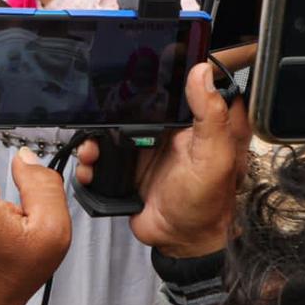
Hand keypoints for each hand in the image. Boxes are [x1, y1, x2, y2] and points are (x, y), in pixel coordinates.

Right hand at [76, 63, 250, 257]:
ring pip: (112, 128)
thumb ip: (210, 115)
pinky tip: (90, 165)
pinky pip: (102, 155)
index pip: (178, 84)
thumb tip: (201, 73)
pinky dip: (90, 159)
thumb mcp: (214, 157)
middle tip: (100, 114)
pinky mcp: (127, 165)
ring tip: (90, 148)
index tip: (137, 62)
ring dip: (95, 136)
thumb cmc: (207, 206)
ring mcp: (145, 148)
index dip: (160, 70)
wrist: (181, 242)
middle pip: (135, 102)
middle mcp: (168, 131)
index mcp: (194, 122)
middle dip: (111, 106)